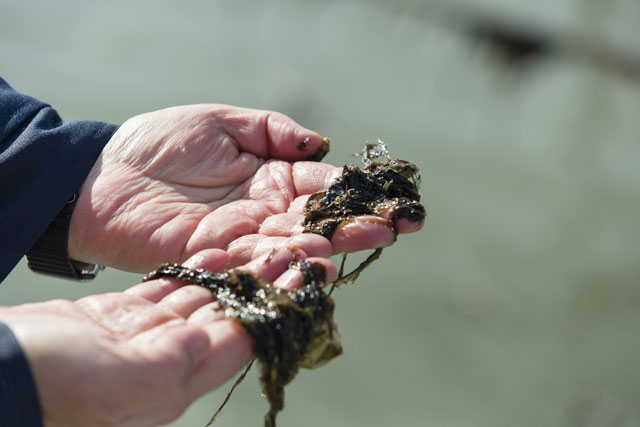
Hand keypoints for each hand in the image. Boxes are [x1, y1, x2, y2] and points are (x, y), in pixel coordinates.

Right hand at [0, 248, 336, 426]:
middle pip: (234, 310)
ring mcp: (146, 336)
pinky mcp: (123, 318)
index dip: (282, 301)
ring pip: (206, 296)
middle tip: (305, 250)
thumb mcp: (123, 376)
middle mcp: (171, 357)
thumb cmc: (54, 385)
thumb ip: (181, 359)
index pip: (248, 331)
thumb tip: (230, 338)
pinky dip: (195, 268)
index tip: (312, 273)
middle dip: (271, 279)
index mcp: (180, 376)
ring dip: (239, 269)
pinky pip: (171, 288)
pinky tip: (215, 251)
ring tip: (270, 242)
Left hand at [68, 104, 421, 271]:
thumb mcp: (222, 123)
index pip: (321, 187)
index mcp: (269, 179)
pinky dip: (291, 261)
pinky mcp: (216, 260)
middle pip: (319, 220)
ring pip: (296, 243)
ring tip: (376, 235)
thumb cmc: (158, 143)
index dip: (356, 191)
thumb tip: (320, 146)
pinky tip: (322, 258)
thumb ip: (272, 132)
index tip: (393, 195)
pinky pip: (258, 261)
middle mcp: (263, 213)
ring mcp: (242, 239)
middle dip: (361, 220)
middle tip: (404, 222)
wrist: (102, 177)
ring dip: (337, 240)